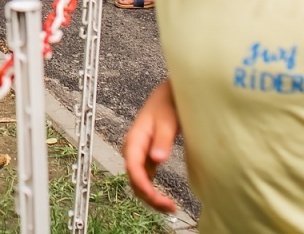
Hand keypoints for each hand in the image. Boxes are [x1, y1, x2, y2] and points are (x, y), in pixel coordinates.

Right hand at [123, 82, 180, 213]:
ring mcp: (139, 154)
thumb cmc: (167, 105)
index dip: (142, 184)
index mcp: (135, 139)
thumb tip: (157, 159)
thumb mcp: (168, 121)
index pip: (133, 167)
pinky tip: (166, 200)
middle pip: (134, 179)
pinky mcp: (147, 157)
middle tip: (170, 208)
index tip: (155, 197)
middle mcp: (133, 149)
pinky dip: (153, 191)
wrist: (168, 96)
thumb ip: (163, 140)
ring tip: (170, 208)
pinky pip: (145, 179)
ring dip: (151, 197)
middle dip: (148, 197)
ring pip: (139, 182)